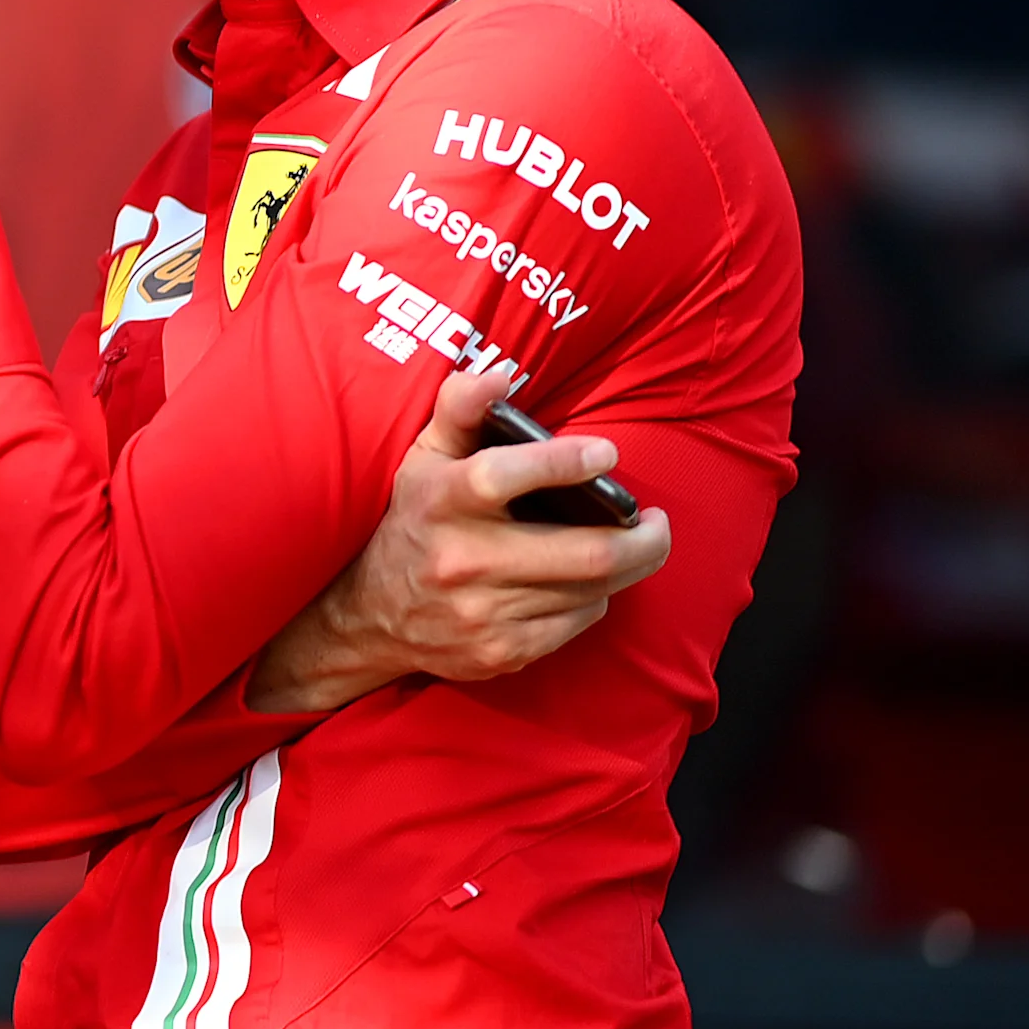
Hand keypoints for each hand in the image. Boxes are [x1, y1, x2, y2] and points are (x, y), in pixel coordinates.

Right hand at [247, 369, 673, 714]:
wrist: (371, 615)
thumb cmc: (414, 521)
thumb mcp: (423, 458)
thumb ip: (460, 408)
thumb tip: (501, 376)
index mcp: (443, 501)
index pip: (505, 476)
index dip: (563, 462)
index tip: (606, 452)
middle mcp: (463, 559)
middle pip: (586, 554)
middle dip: (643, 539)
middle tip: (658, 522)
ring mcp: (484, 613)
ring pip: (591, 590)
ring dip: (623, 567)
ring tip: (632, 546)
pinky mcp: (502, 652)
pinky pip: (578, 622)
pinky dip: (594, 599)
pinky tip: (586, 583)